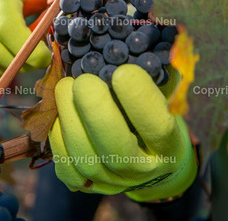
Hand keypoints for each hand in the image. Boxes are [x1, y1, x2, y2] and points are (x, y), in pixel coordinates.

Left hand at [48, 64, 196, 201]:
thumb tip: (136, 43)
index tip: (124, 72)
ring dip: (69, 117)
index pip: (158, 127)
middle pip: (116, 148)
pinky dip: (58, 134)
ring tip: (66, 86)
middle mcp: (142, 170)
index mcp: (170, 147)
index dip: (140, 100)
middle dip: (95, 111)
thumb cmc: (157, 115)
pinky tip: (61, 110)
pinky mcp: (85, 184)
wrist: (149, 161)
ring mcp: (111, 181)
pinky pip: (65, 163)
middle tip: (84, 80)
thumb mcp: (167, 96)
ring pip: (84, 156)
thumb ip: (156, 76)